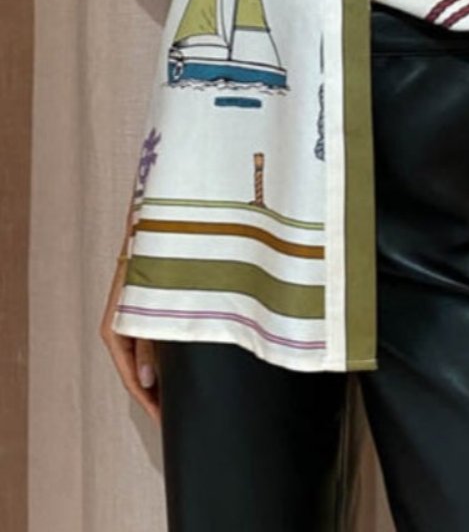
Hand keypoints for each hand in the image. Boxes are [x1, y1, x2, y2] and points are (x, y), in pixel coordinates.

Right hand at [99, 255, 160, 425]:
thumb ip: (149, 342)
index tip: (163, 420)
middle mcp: (122, 324)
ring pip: (143, 358)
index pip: (129, 376)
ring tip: (176, 399)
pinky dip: (162, 359)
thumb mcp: (152, 305)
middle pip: (135, 371)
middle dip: (153, 396)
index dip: (147, 401)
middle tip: (172, 416)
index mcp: (115, 327)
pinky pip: (151, 342)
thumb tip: (146, 380)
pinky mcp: (146, 309)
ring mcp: (133, 317)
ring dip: (158, 379)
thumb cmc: (156, 260)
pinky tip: (176, 367)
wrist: (162, 226)